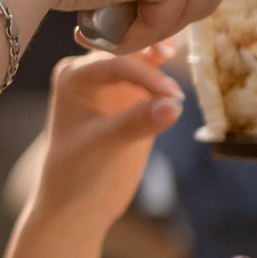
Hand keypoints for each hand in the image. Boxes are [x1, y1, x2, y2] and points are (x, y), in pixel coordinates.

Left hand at [26, 47, 184, 223]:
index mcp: (74, 76)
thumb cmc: (75, 175)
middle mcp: (92, 72)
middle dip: (156, 57)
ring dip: (165, 60)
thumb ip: (135, 123)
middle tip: (179, 79)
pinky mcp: (133, 98)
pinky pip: (155, 78)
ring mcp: (113, 83)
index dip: (146, 76)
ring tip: (181, 68)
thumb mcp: (102, 147)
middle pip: (132, 53)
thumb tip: (174, 105)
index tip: (173, 96)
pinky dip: (168, 77)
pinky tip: (182, 79)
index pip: (116, 62)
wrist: (77, 204)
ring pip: (146, 60)